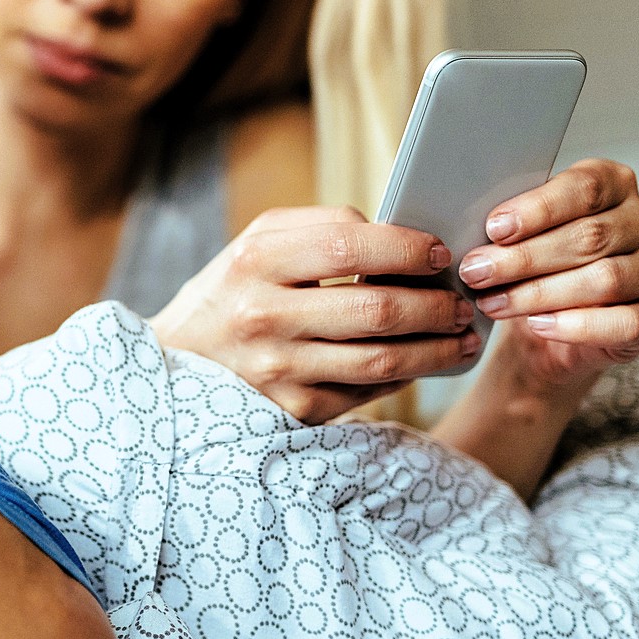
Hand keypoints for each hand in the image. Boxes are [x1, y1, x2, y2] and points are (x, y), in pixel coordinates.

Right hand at [149, 207, 480, 422]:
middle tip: (461, 300)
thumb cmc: (229, 293)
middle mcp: (263, 317)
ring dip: (439, 348)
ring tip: (462, 336)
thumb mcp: (254, 243)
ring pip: (384, 360)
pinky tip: (422, 362)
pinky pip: (369, 392)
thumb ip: (319, 227)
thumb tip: (397, 239)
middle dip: (437, 304)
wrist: (176, 364)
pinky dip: (406, 376)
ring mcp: (279, 370)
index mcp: (254, 262)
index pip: (347, 246)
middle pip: (377, 308)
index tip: (438, 253)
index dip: (406, 248)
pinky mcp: (293, 411)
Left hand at [456, 159, 638, 390]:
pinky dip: (574, 325)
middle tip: (476, 272)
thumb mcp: (518, 233)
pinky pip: (623, 322)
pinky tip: (536, 325)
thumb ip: (509, 221)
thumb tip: (469, 224)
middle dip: (523, 257)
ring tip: (492, 302)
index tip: (494, 229)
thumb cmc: (532, 264)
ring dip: (538, 293)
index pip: (586, 188)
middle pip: (589, 236)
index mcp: (614, 185)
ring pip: (603, 279)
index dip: (538, 209)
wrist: (548, 324)